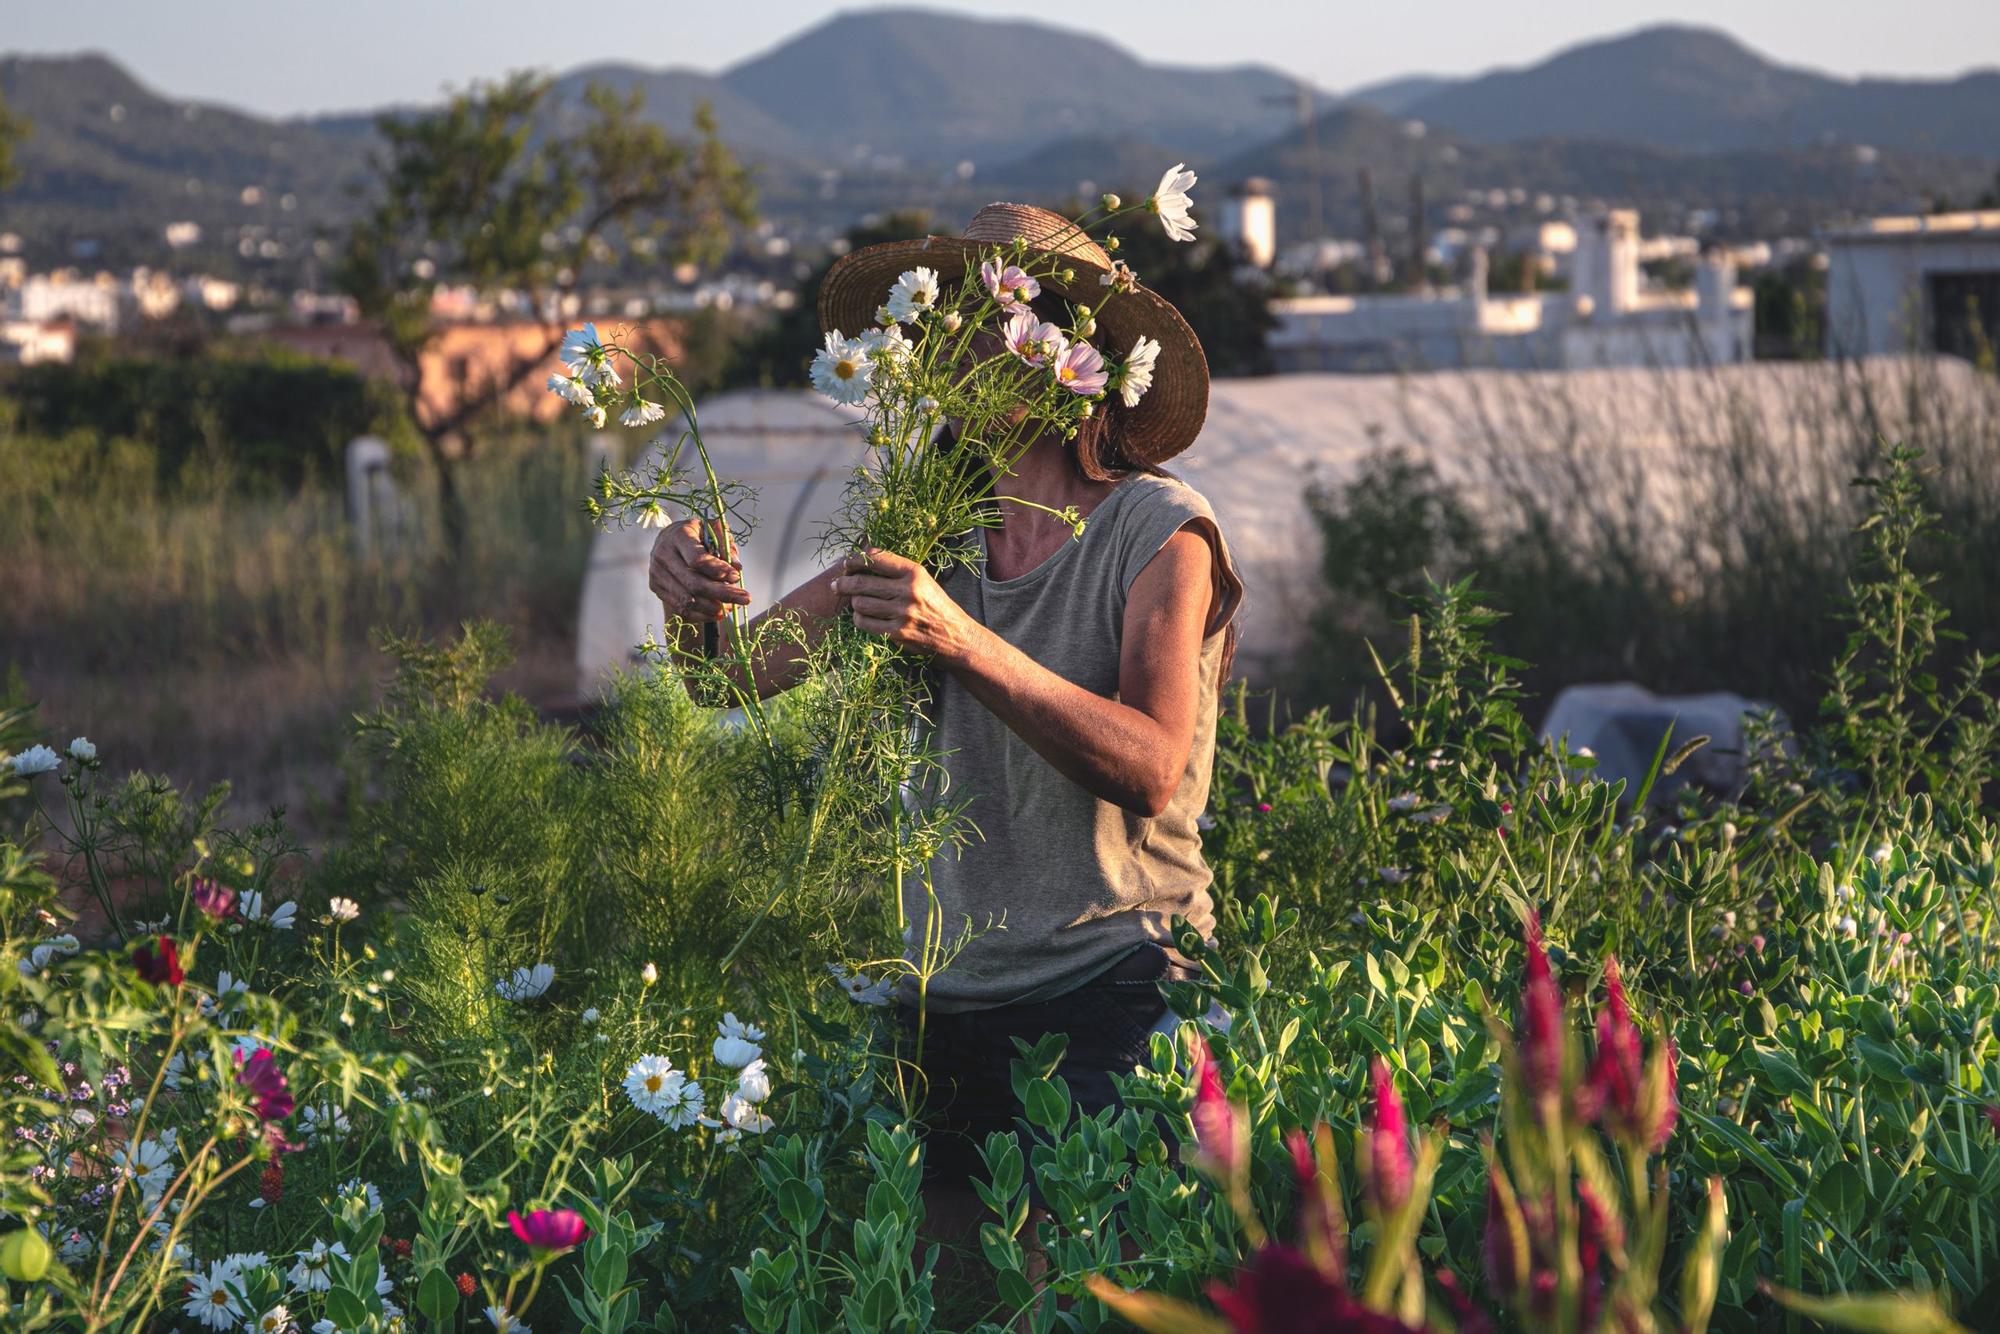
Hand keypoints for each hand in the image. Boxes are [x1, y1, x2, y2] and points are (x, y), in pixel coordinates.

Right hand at [648, 519, 749, 623]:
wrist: (668, 540)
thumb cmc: (696, 534)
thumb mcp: (713, 529)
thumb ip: (726, 544)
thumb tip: (737, 567)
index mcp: (678, 536)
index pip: (697, 559)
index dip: (718, 570)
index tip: (736, 576)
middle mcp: (663, 554)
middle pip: (693, 583)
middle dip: (722, 593)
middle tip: (745, 599)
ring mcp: (657, 573)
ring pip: (687, 599)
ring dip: (713, 608)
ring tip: (732, 607)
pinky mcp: (656, 587)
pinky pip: (680, 608)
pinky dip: (701, 614)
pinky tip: (717, 613)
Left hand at [830, 548, 974, 659]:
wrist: (955, 636)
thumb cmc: (936, 605)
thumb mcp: (923, 580)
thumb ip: (897, 569)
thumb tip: (865, 555)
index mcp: (914, 572)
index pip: (875, 559)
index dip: (855, 560)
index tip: (846, 564)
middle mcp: (908, 591)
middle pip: (861, 582)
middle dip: (843, 583)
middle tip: (836, 585)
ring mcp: (902, 614)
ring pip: (860, 603)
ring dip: (853, 603)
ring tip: (856, 603)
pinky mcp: (897, 634)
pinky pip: (864, 623)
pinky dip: (859, 619)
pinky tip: (862, 616)